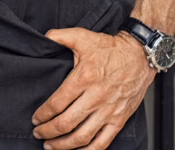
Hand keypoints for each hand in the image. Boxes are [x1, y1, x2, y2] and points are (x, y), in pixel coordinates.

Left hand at [31, 28, 153, 149]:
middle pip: (66, 123)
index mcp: (83, 78)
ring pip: (82, 136)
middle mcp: (95, 97)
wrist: (139, 55)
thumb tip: (42, 38)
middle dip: (48, 131)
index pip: (57, 103)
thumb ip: (58, 36)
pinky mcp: (119, 119)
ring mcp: (108, 111)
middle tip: (38, 133)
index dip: (43, 114)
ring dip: (64, 145)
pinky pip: (103, 142)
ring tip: (51, 146)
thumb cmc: (109, 47)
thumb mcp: (81, 36)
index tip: (35, 118)